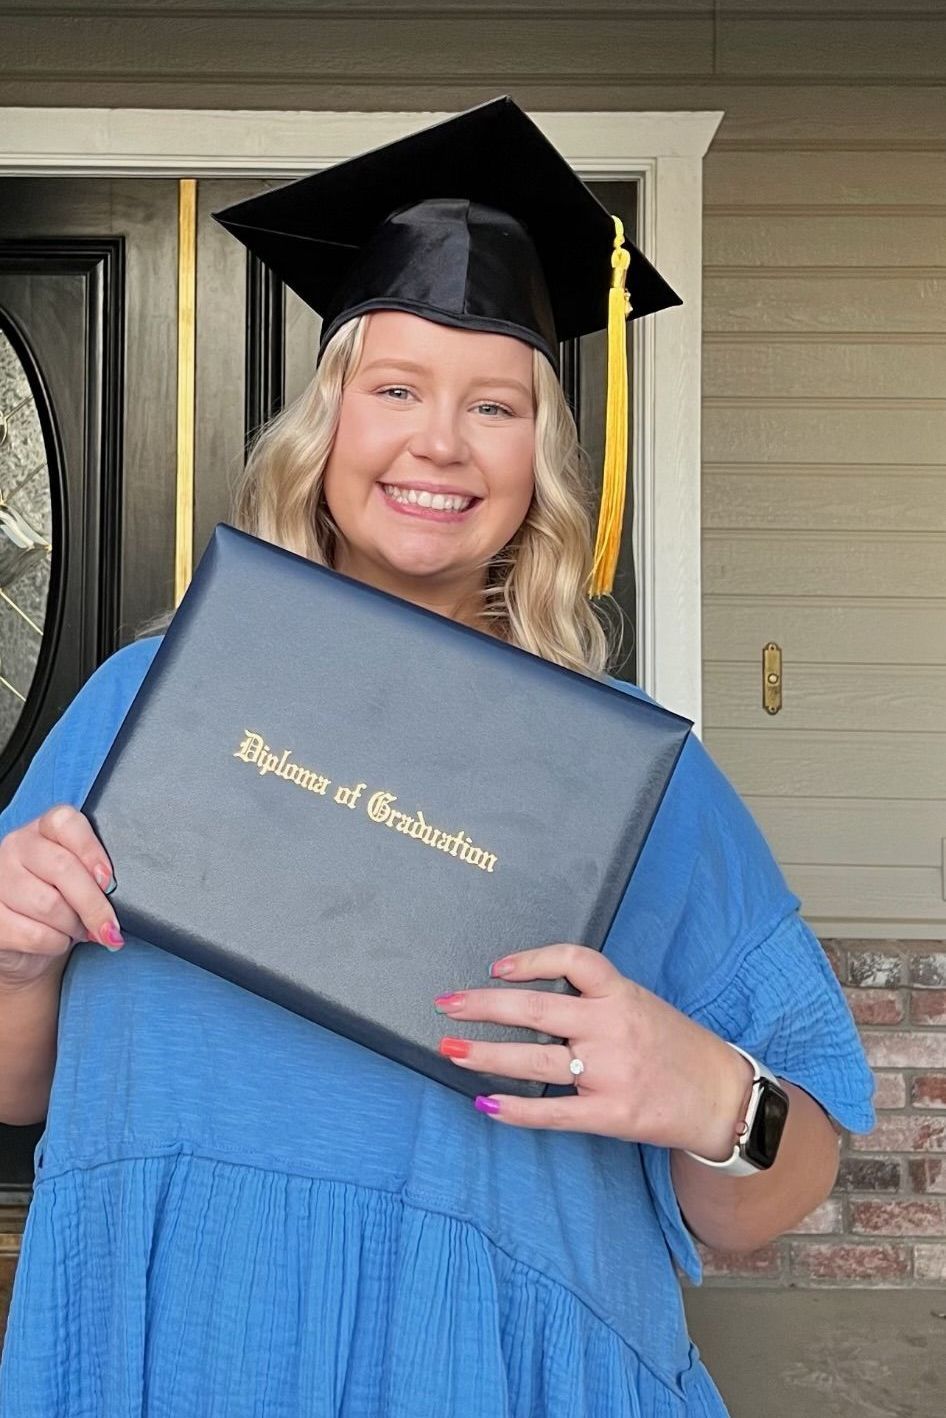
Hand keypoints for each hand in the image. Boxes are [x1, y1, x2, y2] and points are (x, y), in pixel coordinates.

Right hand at [0, 804, 123, 988]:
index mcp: (43, 829)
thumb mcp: (82, 878)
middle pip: (62, 868)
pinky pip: (34, 934)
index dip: (91, 851)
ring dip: (74, 926)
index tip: (109, 881)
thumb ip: (97, 872)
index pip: (65, 822)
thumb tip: (121, 892)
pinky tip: (58, 940)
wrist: (29, 941)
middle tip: (110, 926)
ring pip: (49, 905)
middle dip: (94, 904)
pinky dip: (56, 943)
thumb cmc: (63, 902)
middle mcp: (16, 847)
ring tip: (79, 930)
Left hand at [435, 944, 753, 1156]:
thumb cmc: (677, 1047)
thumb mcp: (642, 1004)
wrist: (723, 1097)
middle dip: (484, 1005)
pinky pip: (553, 1113)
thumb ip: (597, 999)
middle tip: (447, 1004)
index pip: (573, 960)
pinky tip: (487, 1103)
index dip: (531, 959)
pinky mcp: (612, 1114)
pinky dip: (515, 1109)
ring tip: (452, 1050)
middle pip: (537, 1009)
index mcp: (622, 994)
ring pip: (535, 1060)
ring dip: (487, 1054)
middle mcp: (613, 1027)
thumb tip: (536, 994)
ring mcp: (611, 1072)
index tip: (496, 966)